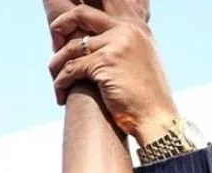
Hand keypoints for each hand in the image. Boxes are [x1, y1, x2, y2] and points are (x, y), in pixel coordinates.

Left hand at [48, 1, 173, 142]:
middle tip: (54, 47)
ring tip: (57, 81)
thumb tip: (94, 49)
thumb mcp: (140, 65)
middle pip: (80, 14)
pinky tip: (61, 95)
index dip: (76, 19)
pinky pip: (71, 69)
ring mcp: (115, 45)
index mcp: (135, 30)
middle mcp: (125, 32)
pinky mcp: (104, 64)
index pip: (98, 12)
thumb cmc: (148, 101)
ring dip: (57, 65)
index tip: (66, 38)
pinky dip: (61, 83)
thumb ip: (122, 50)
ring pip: (71, 47)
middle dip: (60, 27)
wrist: (157, 121)